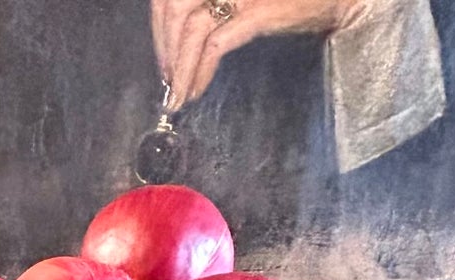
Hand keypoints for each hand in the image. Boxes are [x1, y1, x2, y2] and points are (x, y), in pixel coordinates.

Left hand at [152, 0, 369, 108]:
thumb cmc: (294, 0)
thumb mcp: (242, 3)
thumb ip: (214, 10)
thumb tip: (181, 39)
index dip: (160, 26)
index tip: (163, 58)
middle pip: (174, 6)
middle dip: (165, 48)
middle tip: (168, 82)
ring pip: (191, 26)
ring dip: (181, 66)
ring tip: (179, 94)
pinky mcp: (259, 12)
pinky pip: (217, 43)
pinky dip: (201, 70)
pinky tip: (197, 90)